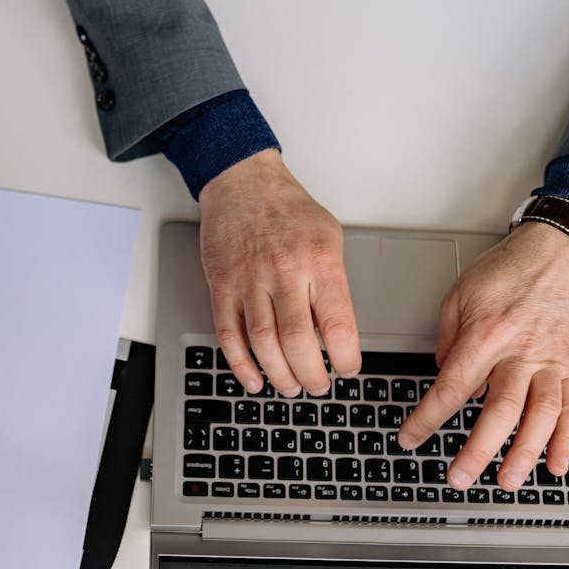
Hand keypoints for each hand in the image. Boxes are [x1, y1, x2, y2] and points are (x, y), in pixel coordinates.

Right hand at [198, 149, 359, 396]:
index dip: (345, 358)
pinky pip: (229, 334)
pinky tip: (253, 379)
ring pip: (263, 343)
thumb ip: (333, 283)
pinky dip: (240, 363)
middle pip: (298, 342)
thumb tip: (339, 331)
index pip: (337, 324)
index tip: (347, 369)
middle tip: (317, 387)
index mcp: (319, 262)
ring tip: (290, 387)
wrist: (242, 182)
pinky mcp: (221, 285)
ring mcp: (249, 280)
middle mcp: (284, 272)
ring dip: (278, 374)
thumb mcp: (329, 238)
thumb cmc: (288, 209)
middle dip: (311, 375)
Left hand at [396, 222, 568, 491]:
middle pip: (499, 411)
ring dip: (524, 454)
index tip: (410, 438)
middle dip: (477, 450)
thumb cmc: (509, 269)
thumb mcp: (459, 295)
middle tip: (459, 478)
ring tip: (508, 481)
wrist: (558, 250)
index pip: (452, 388)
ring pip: (541, 417)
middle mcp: (520, 352)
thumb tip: (444, 377)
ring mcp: (551, 361)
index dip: (427, 418)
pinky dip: (565, 441)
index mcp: (485, 336)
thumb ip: (447, 341)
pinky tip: (554, 465)